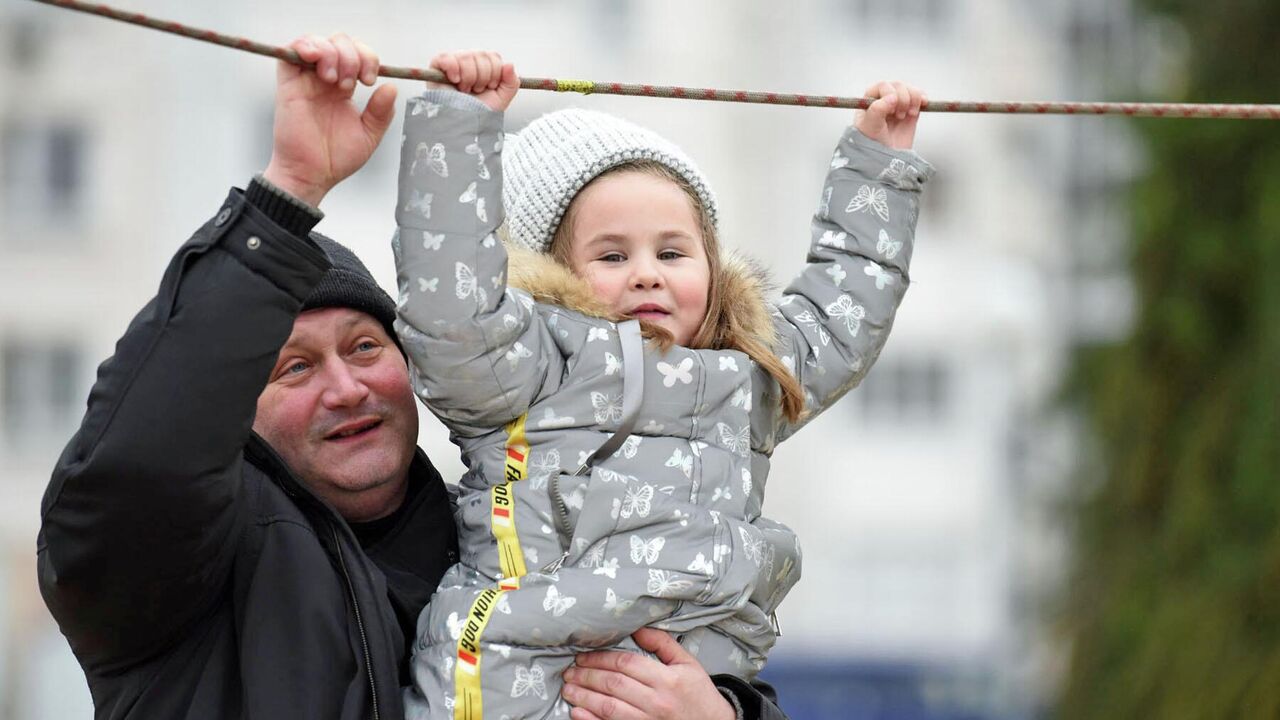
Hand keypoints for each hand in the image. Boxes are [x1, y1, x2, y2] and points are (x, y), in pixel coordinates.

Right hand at [262, 34, 397, 206]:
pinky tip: (318, 62)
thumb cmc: (336, 158)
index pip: (357, 55)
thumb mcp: (369, 135)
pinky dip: (305, 46)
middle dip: (353, 55)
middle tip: (354, 83)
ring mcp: (305, 80)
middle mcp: (324, 80)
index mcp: (343, 89)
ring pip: (317, 41)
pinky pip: (290, 51)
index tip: (370, 80)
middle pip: (339, 42)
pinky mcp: (288, 84)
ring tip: (335, 80)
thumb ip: (382, 112)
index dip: (367, 58)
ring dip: (333, 53)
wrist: (312, 175)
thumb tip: (391, 86)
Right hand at [428, 50, 519, 112]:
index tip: (489, 87)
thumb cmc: (478, 112)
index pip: (493, 57)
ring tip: (464, 90)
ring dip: (469, 78)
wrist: (462, 125)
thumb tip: (509, 64)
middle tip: (475, 91)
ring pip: (466, 56)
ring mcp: (454, 62)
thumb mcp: (501, 99)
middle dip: (482, 78)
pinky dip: (453, 69)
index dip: (494, 73)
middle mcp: (469, 61)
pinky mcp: (438, 66)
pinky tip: (455, 81)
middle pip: (481, 55)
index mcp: (484, 66)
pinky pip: (447, 58)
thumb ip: (511, 82)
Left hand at [562, 628, 734, 719]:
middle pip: (613, 684)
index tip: (583, 656)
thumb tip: (637, 627)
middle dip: (586, 676)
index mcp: (667, 679)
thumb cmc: (699, 694)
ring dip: (584, 697)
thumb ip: (662, 643)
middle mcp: (657, 701)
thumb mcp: (687, 664)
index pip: (626, 663)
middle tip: (569, 671)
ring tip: (568, 689)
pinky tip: (577, 713)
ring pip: (609, 707)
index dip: (600, 658)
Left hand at [854, 80, 924, 149]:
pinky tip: (924, 103)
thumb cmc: (870, 143)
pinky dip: (923, 98)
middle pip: (898, 86)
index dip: (890, 93)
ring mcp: (898, 105)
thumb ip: (877, 110)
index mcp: (869, 100)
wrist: (884, 161)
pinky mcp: (910, 112)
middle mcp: (883, 100)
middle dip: (903, 99)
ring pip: (910, 90)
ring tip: (909, 114)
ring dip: (914, 98)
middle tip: (899, 116)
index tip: (891, 109)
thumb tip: (892, 97)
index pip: (883, 85)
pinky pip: (919, 98)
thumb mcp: (869, 127)